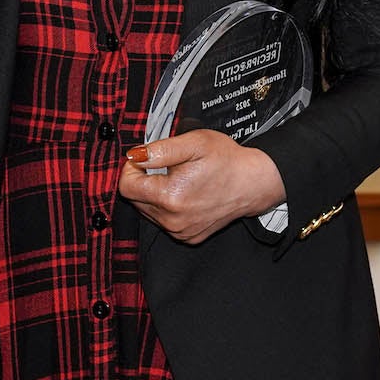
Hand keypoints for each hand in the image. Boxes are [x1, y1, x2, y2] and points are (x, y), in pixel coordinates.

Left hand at [116, 130, 286, 244]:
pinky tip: (185, 195)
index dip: (131, 169)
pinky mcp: (188, 237)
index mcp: (170, 197)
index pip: (126, 187)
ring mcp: (181, 231)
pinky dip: (167, 208)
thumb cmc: (226, 161)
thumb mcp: (193, 143)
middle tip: (167, 168)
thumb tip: (134, 156)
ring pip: (148, 212)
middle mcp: (172, 220)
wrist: (253, 183)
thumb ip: (159, 150)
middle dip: (144, 181)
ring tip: (179, 180)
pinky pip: (164, 221)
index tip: (145, 160)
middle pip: (135, 200)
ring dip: (155, 195)